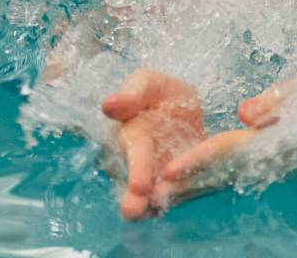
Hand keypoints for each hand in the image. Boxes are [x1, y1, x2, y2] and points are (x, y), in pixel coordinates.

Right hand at [101, 69, 205, 219]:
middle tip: (135, 212)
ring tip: (160, 212)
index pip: (134, 154)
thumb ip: (132, 94)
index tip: (139, 186)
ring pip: (153, 199)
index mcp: (131, 137)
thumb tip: (109, 105)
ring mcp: (157, 177)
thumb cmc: (158, 93)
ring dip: (155, 207)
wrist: (184, 106)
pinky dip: (181, 201)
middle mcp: (139, 163)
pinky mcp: (175, 185)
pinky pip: (177, 196)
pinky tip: (186, 203)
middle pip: (137, 186)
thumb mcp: (147, 84)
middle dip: (137, 201)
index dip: (137, 169)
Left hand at [154, 79, 296, 205]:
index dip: (197, 161)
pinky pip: (236, 175)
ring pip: (225, 178)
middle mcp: (270, 160)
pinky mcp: (272, 164)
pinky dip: (212, 181)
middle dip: (185, 185)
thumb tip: (243, 115)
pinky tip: (194, 185)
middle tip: (149, 198)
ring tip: (160, 198)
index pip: (228, 151)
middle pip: (219, 173)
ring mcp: (271, 166)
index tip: (169, 172)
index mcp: (274, 141)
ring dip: (194, 188)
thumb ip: (273, 103)